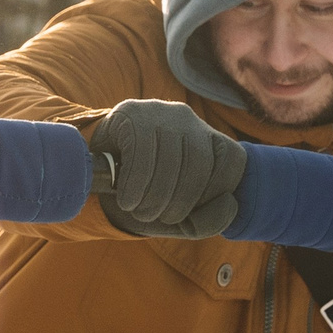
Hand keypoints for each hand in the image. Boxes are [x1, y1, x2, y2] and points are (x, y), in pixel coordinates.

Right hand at [91, 99, 246, 238]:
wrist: (100, 179)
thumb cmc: (150, 198)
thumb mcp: (183, 218)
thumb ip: (212, 220)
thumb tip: (230, 203)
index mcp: (210, 138)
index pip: (232, 160)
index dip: (214, 192)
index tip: (188, 209)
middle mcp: (189, 118)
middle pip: (200, 162)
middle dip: (178, 202)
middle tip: (155, 217)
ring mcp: (160, 112)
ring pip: (171, 159)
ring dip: (154, 197)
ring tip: (139, 210)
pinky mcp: (131, 114)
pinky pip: (141, 153)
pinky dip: (135, 185)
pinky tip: (127, 199)